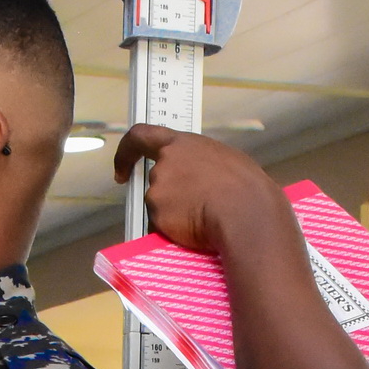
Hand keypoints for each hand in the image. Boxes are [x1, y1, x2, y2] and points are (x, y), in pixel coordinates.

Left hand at [114, 125, 292, 256]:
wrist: (245, 214)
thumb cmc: (246, 189)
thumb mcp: (225, 161)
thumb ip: (202, 164)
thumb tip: (203, 179)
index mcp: (182, 144)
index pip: (142, 136)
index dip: (127, 152)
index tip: (122, 168)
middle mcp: (165, 163)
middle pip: (157, 182)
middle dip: (169, 197)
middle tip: (188, 210)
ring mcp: (158, 189)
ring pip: (160, 206)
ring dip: (175, 215)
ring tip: (204, 220)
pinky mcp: (158, 215)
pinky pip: (161, 227)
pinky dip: (175, 232)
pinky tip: (197, 232)